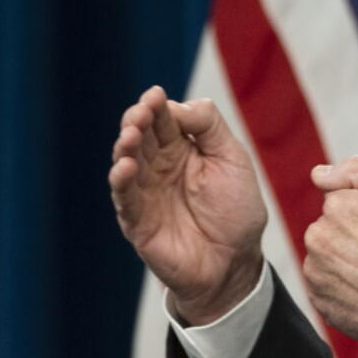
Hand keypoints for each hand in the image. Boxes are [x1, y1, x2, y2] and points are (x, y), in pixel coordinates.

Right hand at [109, 86, 266, 324]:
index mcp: (182, 148)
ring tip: (131, 135)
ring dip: (125, 146)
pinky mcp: (137, 221)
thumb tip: (177, 104)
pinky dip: (121, 181)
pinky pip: (124, 198)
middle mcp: (158, 166)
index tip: (156, 96)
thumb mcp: (233, 159)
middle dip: (137, 120)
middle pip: (140, 135)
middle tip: (141, 113)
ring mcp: (145, 192)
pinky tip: (124, 167)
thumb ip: (209, 127)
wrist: (236, 261)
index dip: (157, 106)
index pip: (163, 119)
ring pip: (126, 161)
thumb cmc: (236, 210)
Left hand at [302, 157, 357, 351]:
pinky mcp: (321, 303)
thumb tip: (320, 172)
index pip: (344, 197)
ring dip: (348, 259)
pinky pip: (329, 284)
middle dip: (356, 232)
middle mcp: (319, 239)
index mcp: (338, 208)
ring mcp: (317, 274)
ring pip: (330, 254)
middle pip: (334, 225)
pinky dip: (346, 285)